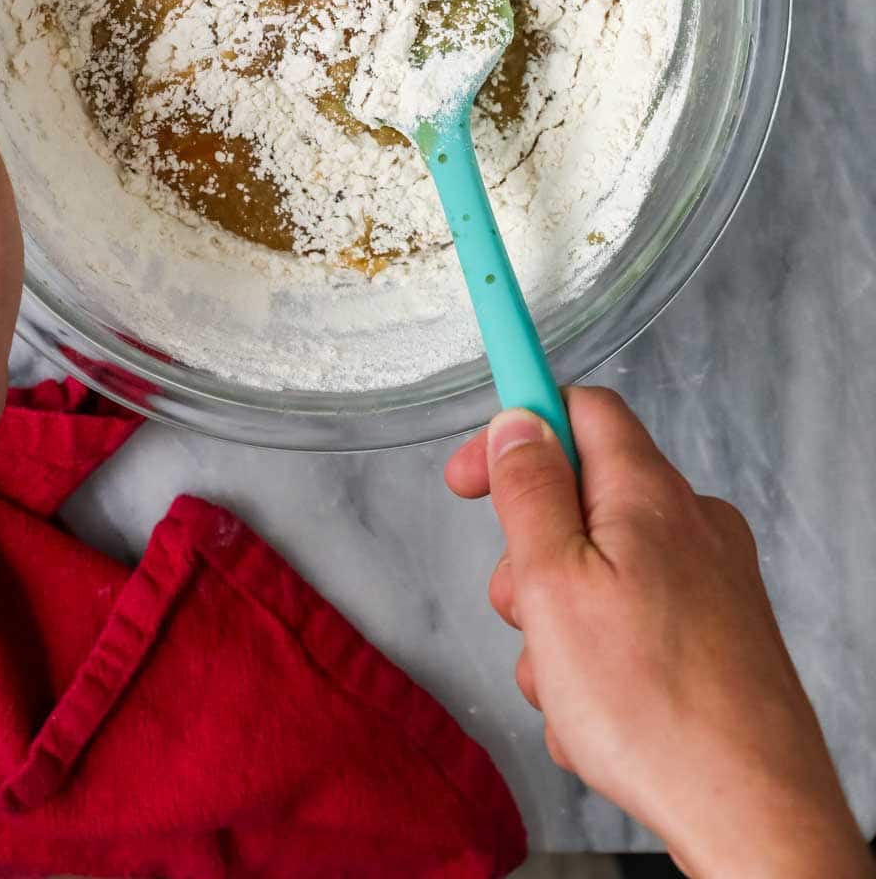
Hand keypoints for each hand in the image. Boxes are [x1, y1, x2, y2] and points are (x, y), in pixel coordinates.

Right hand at [446, 389, 871, 878]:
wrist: (752, 812)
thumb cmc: (652, 705)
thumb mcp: (553, 584)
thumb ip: (530, 492)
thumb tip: (517, 422)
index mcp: (649, 493)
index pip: (581, 409)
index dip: (517, 428)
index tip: (469, 475)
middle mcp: (691, 524)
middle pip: (583, 501)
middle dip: (531, 558)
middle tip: (522, 614)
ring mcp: (711, 583)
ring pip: (601, 574)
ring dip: (560, 625)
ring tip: (565, 689)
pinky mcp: (719, 638)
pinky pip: (633, 624)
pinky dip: (601, 661)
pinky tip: (598, 717)